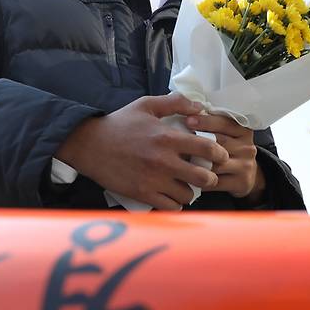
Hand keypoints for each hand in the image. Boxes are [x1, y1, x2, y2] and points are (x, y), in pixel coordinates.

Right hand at [55, 94, 228, 210]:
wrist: (89, 144)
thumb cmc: (119, 123)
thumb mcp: (146, 105)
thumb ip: (175, 103)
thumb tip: (200, 107)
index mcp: (167, 137)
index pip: (206, 149)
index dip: (219, 154)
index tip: (220, 157)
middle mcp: (163, 161)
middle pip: (203, 177)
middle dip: (210, 177)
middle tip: (206, 175)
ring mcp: (153, 180)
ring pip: (187, 195)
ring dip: (191, 191)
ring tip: (186, 185)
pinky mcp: (142, 194)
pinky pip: (170, 207)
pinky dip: (175, 203)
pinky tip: (172, 196)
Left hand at [185, 114, 265, 202]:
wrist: (247, 175)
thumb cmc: (229, 150)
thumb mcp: (227, 134)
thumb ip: (213, 126)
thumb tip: (187, 115)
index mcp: (243, 131)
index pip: (225, 123)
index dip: (206, 121)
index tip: (188, 120)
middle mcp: (247, 147)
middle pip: (221, 142)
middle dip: (198, 140)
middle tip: (179, 139)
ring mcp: (245, 165)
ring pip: (217, 163)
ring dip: (197, 162)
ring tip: (179, 158)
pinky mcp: (242, 182)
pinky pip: (217, 182)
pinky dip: (201, 180)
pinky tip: (187, 177)